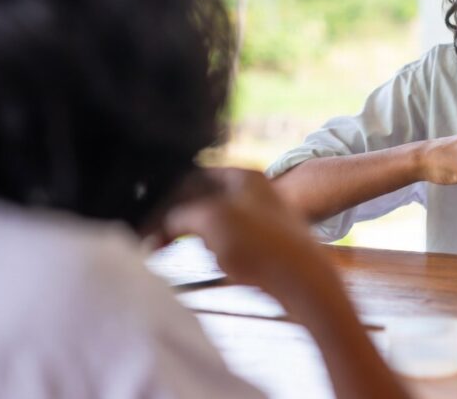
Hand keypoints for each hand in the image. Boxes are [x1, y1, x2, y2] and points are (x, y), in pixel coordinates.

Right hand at [163, 167, 336, 304]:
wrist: (305, 282)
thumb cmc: (261, 245)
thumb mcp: (211, 220)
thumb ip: (182, 215)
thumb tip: (168, 222)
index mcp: (242, 175)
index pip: (193, 177)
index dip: (168, 198)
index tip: (151, 221)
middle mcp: (253, 190)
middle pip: (202, 200)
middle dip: (180, 221)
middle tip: (158, 242)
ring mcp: (262, 216)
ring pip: (214, 223)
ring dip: (200, 238)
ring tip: (201, 254)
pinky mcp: (266, 243)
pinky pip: (231, 243)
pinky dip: (219, 252)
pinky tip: (225, 266)